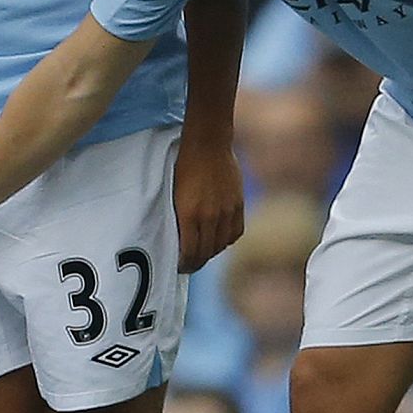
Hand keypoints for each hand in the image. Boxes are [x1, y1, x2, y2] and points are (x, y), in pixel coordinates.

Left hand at [172, 138, 243, 272]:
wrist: (207, 145)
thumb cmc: (185, 167)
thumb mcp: (174, 195)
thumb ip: (180, 219)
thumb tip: (181, 240)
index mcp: (189, 215)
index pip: (189, 252)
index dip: (185, 264)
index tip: (180, 267)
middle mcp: (209, 216)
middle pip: (205, 252)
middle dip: (196, 262)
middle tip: (190, 264)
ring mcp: (226, 211)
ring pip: (221, 245)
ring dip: (211, 252)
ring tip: (204, 252)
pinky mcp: (238, 205)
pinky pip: (235, 232)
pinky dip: (227, 239)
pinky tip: (220, 239)